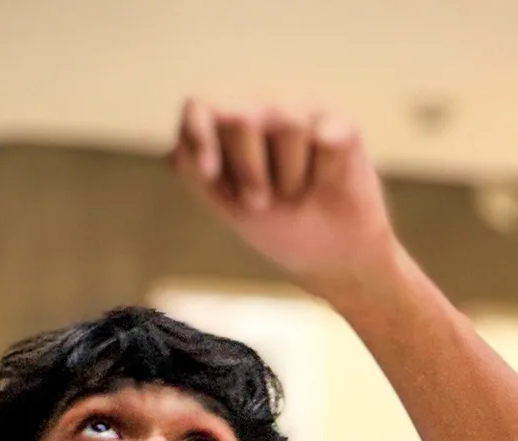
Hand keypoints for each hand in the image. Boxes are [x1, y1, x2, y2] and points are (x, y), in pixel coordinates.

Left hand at [171, 101, 399, 302]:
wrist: (329, 256)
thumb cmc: (276, 226)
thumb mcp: (226, 205)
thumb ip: (195, 172)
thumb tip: (178, 146)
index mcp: (227, 130)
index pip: (199, 108)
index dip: (199, 135)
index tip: (209, 174)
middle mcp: (262, 111)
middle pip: (240, 115)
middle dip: (248, 170)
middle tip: (260, 203)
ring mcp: (302, 113)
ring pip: (287, 123)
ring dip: (288, 177)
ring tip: (297, 194)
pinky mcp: (339, 125)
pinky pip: (325, 138)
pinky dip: (323, 174)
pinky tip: (327, 183)